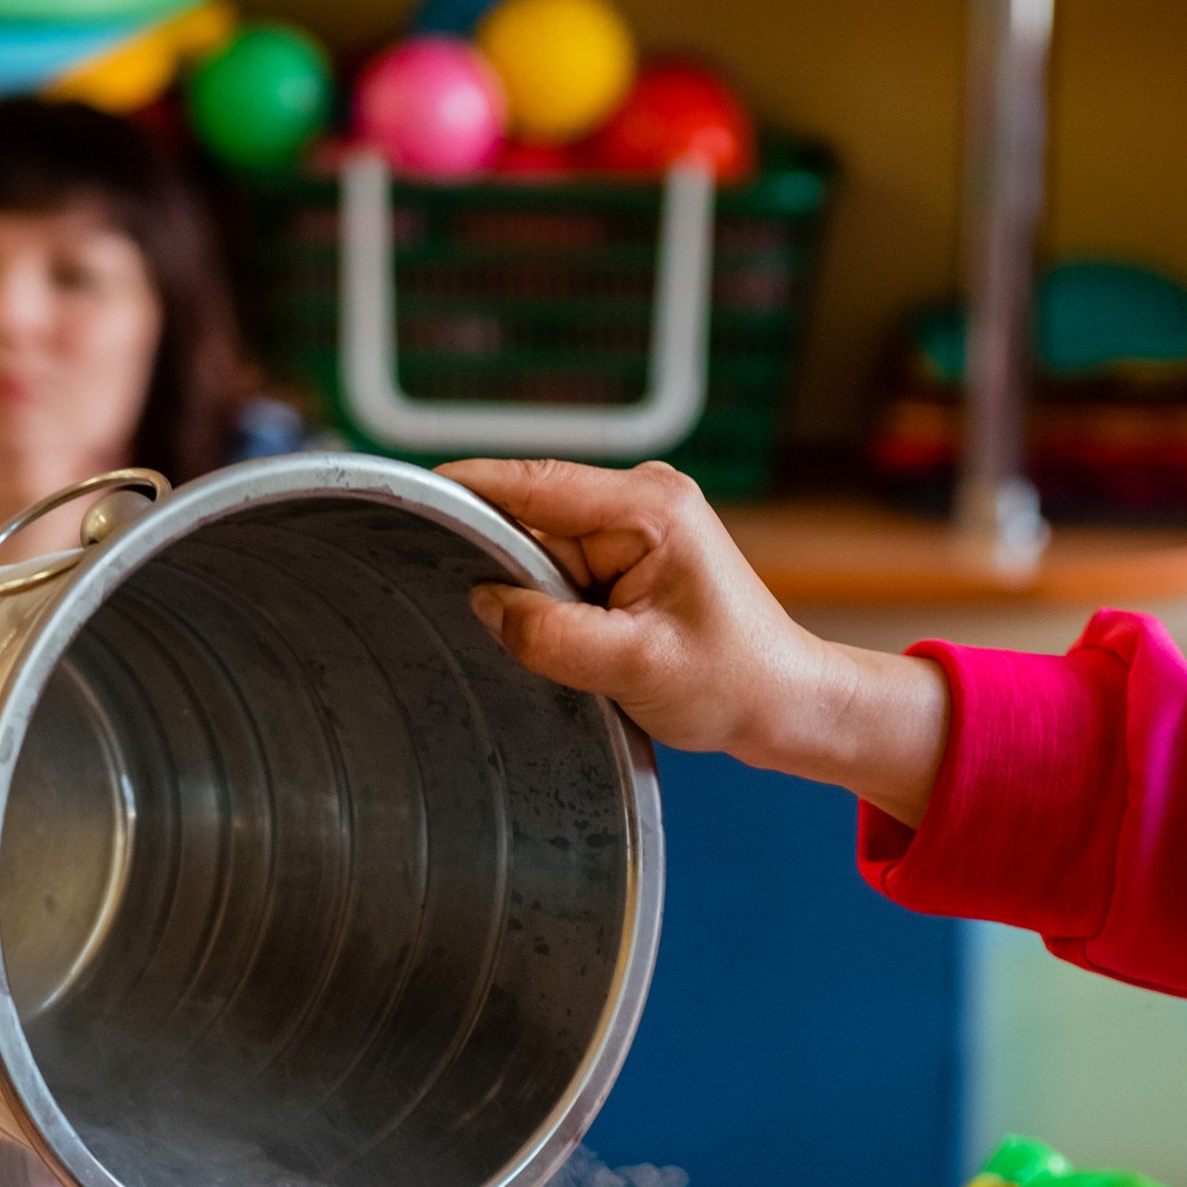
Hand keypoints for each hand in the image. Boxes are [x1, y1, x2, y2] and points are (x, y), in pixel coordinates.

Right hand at [452, 457, 950, 823]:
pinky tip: (568, 637)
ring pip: (539, 548)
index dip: (463, 492)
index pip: (531, 483)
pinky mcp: (626, 550)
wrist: (785, 703)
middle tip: (502, 626)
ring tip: (569, 644)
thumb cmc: (735, 682)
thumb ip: (551, 635)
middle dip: (505, 569)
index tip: (401, 503)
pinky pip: (559, 567)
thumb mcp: (635, 668)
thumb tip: (485, 604)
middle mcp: (640, 496)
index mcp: (650, 505)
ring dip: (534, 595)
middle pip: (527, 517)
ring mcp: (633, 521)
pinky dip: (551, 602)